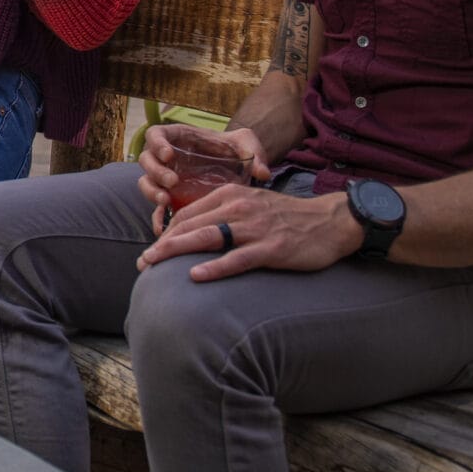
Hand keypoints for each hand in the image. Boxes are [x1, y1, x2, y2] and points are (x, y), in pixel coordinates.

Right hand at [135, 122, 270, 220]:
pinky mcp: (171, 200)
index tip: (169, 154)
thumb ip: (254, 152)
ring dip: (152, 192)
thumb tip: (263, 173)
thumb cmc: (235, 152)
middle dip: (156, 171)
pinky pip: (156, 209)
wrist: (236, 170)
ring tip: (166, 201)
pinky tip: (164, 227)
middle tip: (172, 181)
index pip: (156, 135)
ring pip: (146, 183)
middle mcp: (167, 159)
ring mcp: (166, 180)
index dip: (157, 143)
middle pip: (146, 160)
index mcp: (178, 138)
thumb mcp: (246, 145)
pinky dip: (157, 218)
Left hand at [137, 186, 361, 281]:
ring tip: (154, 265)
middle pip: (191, 225)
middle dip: (162, 244)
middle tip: (142, 262)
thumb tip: (194, 232)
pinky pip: (236, 259)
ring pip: (207, 238)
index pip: (188, 214)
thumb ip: (225, 214)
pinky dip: (214, 267)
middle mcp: (239, 208)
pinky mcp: (271, 249)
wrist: (330, 222)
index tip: (152, 249)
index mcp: (231, 195)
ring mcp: (255, 228)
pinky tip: (195, 276)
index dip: (166, 232)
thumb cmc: (287, 218)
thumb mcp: (252, 206)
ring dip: (176, 252)